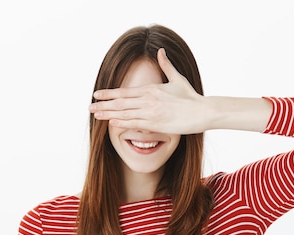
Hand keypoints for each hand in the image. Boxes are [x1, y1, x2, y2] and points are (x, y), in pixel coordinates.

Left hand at [89, 48, 208, 133]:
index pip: (124, 91)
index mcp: (151, 89)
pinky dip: (122, 123)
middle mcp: (148, 100)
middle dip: (103, 105)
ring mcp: (151, 112)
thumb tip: (160, 50)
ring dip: (108, 114)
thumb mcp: (177, 79)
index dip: (108, 93)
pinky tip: (112, 123)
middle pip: (120, 102)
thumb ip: (166, 65)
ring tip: (95, 115)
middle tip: (90, 107)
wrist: (203, 112)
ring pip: (124, 113)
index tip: (96, 94)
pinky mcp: (156, 124)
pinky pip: (135, 124)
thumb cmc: (191, 97)